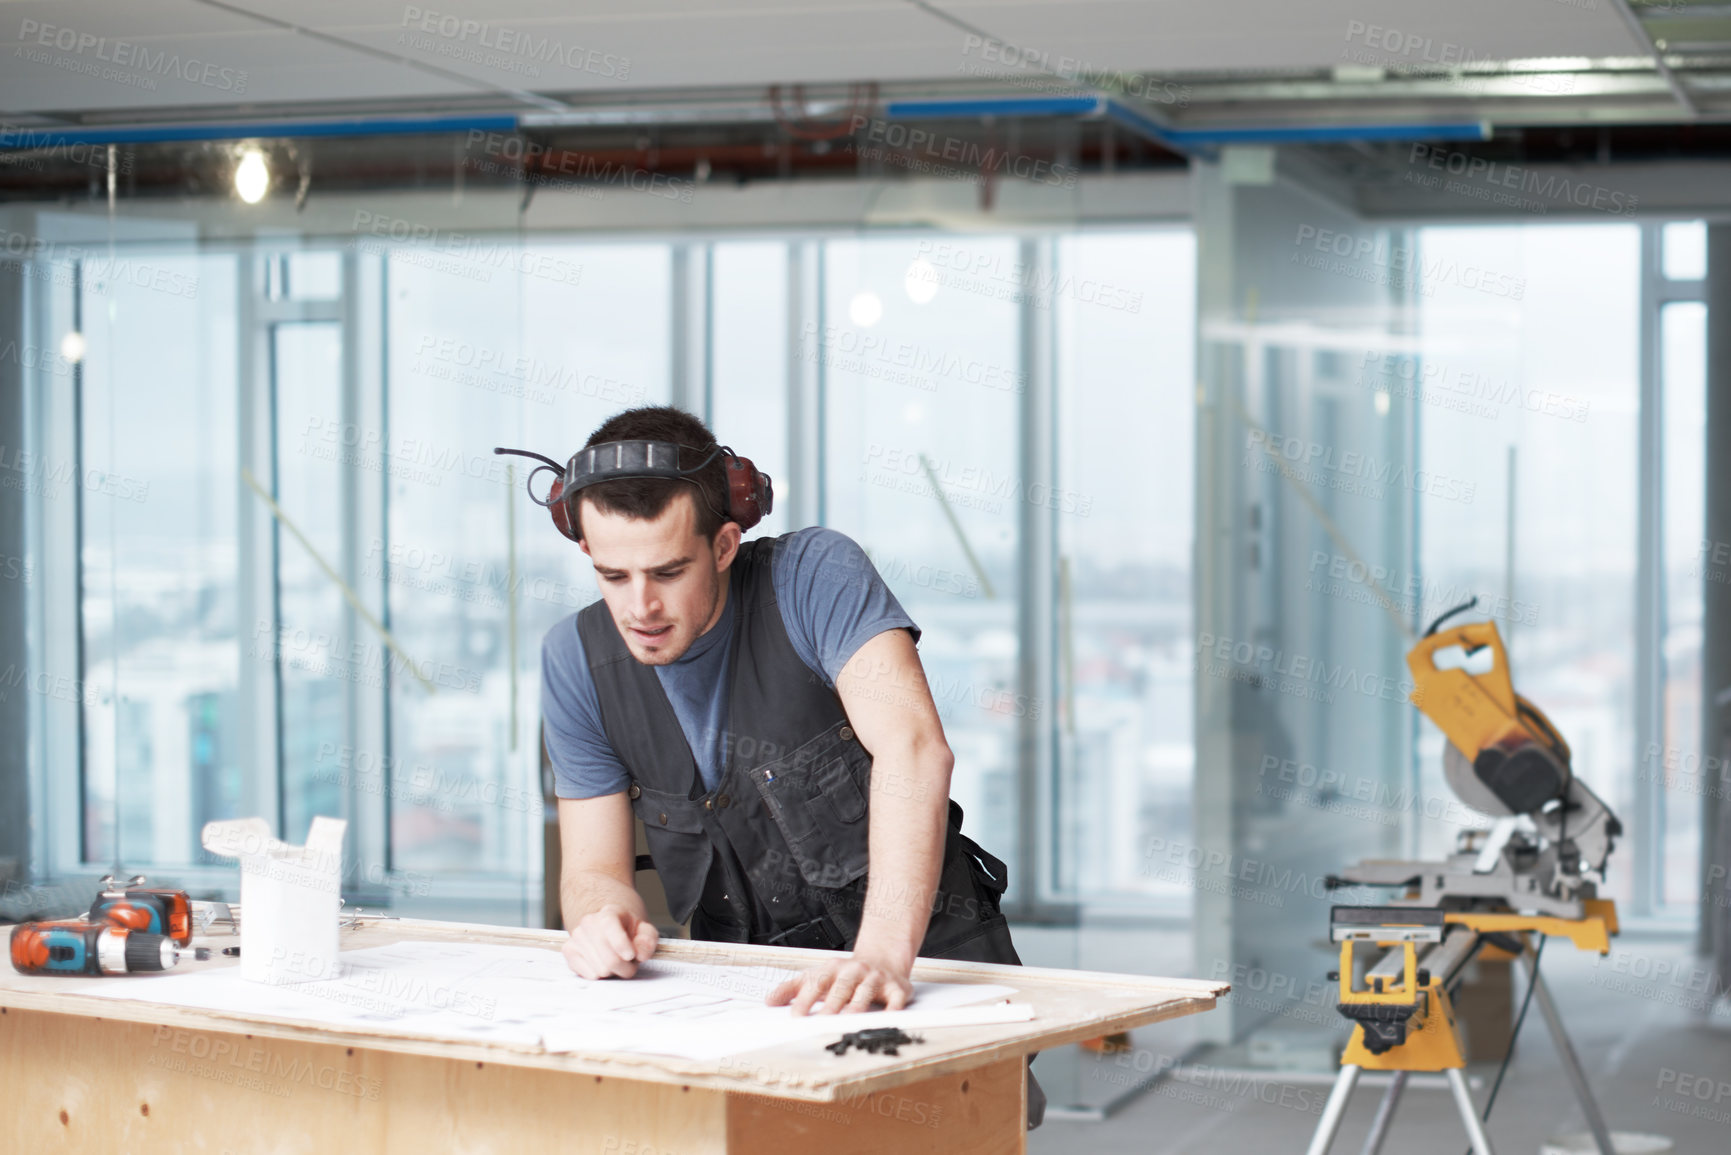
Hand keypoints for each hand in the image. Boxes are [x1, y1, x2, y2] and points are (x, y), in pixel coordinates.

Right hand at [562, 904, 658, 978]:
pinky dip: (600, 974)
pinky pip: (587, 974)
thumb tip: (639, 952)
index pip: (610, 926)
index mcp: (609, 913)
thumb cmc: (626, 930)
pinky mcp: (568, 951)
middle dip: (625, 967)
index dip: (621, 944)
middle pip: (609, 958)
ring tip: (616, 961)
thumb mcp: (644, 930)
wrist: (606, 926)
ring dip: (613, 972)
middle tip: (630, 964)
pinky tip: (603, 964)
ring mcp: (576, 937)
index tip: (631, 956)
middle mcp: (589, 922)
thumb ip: (648, 939)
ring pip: (600, 970)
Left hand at [766, 946, 912, 1014]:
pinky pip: (895, 999)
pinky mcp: (896, 989)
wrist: (883, 960)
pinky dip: (893, 1009)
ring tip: (848, 1023)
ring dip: (856, 1008)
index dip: (806, 999)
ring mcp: (875, 979)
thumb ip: (792, 988)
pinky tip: (888, 1019)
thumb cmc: (845, 975)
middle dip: (830, 1007)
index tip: (795, 1017)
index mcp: (833, 969)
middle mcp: (854, 972)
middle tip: (819, 1024)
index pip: (817, 983)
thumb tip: (768, 1001)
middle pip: (840, 989)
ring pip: (865, 994)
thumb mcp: (817, 975)